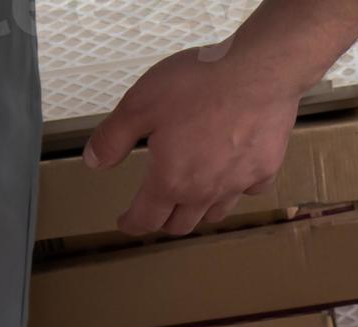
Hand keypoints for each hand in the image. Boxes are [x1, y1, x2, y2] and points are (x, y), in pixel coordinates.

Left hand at [82, 42, 303, 236]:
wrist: (259, 71)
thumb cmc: (198, 85)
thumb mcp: (140, 104)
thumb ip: (113, 138)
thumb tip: (93, 162)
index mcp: (170, 180)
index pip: (146, 218)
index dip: (132, 223)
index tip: (125, 222)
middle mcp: (204, 192)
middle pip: (181, 224)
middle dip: (163, 221)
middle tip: (155, 211)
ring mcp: (238, 184)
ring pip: (214, 213)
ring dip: (198, 212)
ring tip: (191, 199)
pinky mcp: (265, 170)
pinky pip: (247, 190)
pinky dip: (236, 188)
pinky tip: (233, 173)